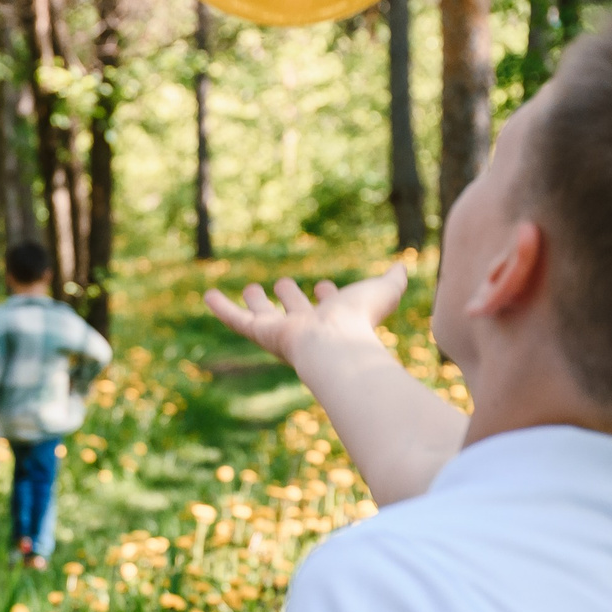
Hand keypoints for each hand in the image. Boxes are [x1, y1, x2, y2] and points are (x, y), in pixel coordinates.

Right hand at [203, 262, 409, 367]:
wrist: (335, 345)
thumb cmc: (360, 320)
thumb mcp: (382, 292)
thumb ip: (394, 280)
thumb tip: (403, 267)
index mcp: (333, 319)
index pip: (328, 305)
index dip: (329, 295)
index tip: (326, 285)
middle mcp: (305, 326)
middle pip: (294, 310)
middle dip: (290, 298)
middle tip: (282, 285)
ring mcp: (280, 330)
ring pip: (265, 315)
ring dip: (257, 302)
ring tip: (249, 288)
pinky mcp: (259, 332)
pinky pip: (235, 319)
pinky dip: (221, 308)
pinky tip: (208, 295)